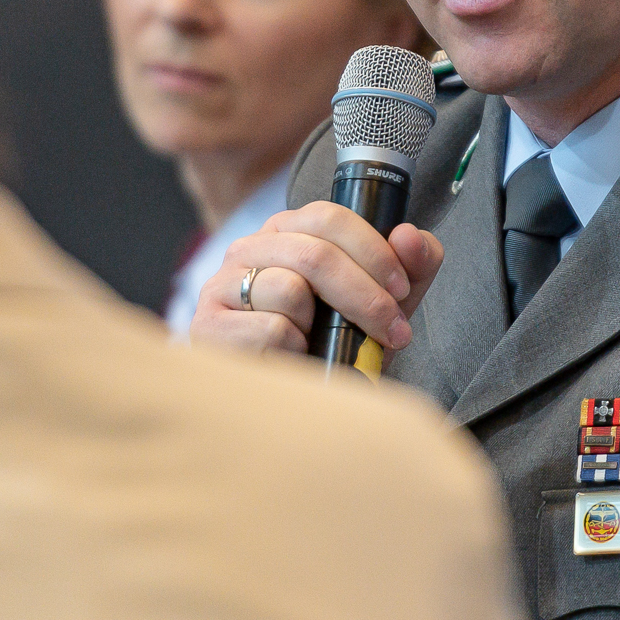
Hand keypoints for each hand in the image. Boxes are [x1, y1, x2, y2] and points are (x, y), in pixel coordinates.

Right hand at [191, 201, 445, 357]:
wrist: (287, 403)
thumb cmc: (333, 345)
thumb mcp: (380, 304)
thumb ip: (410, 268)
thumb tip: (411, 235)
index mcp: (288, 231)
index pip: (329, 216)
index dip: (373, 250)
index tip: (402, 289)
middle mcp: (249, 248)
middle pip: (315, 254)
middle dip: (366, 295)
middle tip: (394, 331)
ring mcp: (222, 285)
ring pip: (290, 289)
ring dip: (322, 328)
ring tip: (322, 344)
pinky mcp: (209, 326)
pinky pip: (270, 329)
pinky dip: (296, 351)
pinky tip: (293, 360)